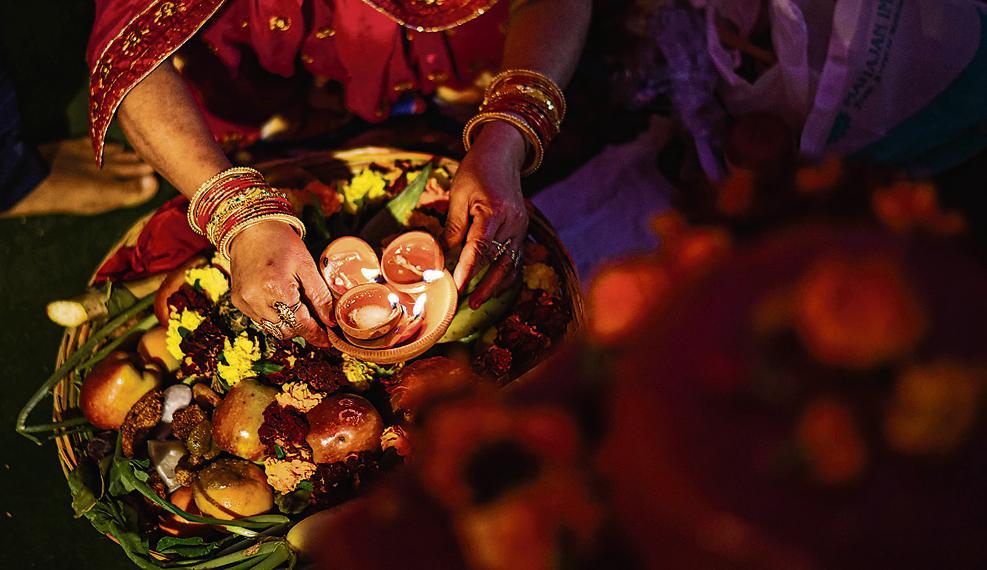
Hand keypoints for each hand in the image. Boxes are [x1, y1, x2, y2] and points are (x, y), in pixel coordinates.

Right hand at [228, 221, 334, 345]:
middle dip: (303, 328)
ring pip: (273, 329)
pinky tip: (282, 303)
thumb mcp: (307, 266)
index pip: (300, 323)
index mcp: (276, 289)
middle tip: (318, 321)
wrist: (250, 228)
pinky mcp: (238, 301)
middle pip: (286, 330)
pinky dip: (274, 317)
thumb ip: (320, 296)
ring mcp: (244, 302)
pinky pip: (261, 320)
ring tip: (300, 310)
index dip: (316, 334)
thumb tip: (331, 321)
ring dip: (289, 325)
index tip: (328, 340)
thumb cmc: (281, 243)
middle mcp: (256, 299)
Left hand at [445, 122, 529, 308]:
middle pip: (499, 261)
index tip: (457, 286)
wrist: (502, 155)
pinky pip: (517, 260)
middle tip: (468, 303)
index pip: (480, 247)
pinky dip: (506, 277)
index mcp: (494, 210)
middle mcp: (513, 221)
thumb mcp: (458, 194)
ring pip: (511, 265)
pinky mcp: (523, 231)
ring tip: (478, 302)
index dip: (468, 269)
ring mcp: (522, 227)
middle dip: (484, 286)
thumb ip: (453, 226)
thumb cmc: (476, 172)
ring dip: (496, 286)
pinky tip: (494, 289)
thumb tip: (443, 256)